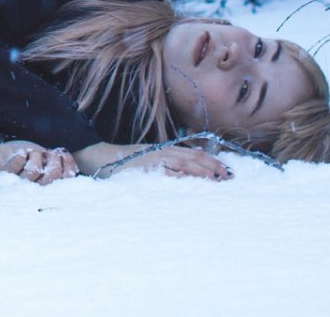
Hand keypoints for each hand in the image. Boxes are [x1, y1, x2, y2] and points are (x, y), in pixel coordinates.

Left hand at [0, 140, 78, 184]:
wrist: (0, 155)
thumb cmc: (25, 159)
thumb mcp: (44, 160)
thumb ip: (58, 164)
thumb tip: (74, 167)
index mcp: (44, 188)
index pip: (63, 183)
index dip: (67, 168)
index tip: (63, 155)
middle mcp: (31, 190)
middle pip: (50, 178)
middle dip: (53, 161)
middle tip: (49, 153)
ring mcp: (16, 182)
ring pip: (34, 171)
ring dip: (36, 156)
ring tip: (32, 153)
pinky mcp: (2, 173)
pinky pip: (16, 164)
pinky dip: (21, 156)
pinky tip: (21, 154)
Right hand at [75, 141, 231, 180]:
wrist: (101, 158)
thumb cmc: (125, 162)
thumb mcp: (150, 160)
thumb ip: (167, 163)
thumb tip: (188, 168)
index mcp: (164, 150)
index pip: (193, 153)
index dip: (211, 160)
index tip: (226, 169)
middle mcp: (162, 152)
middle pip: (193, 157)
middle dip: (212, 166)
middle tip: (228, 175)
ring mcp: (154, 160)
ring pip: (183, 163)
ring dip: (201, 170)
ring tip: (217, 178)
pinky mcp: (145, 168)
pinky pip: (166, 172)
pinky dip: (179, 175)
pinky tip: (190, 180)